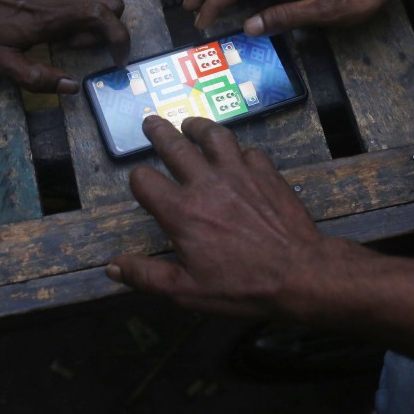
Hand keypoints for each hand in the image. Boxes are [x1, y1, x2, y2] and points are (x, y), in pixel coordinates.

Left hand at [0, 0, 129, 92]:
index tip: (115, 59)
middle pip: (113, 2)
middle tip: (76, 42)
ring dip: (100, 5)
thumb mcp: (1, 63)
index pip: (110, 22)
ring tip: (72, 22)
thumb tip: (71, 87)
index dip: (121, 43)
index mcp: (55, 16)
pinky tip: (69, 0)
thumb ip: (38, 78)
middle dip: (107, 26)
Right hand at [108, 116, 350, 317]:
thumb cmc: (241, 286)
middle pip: (174, 145)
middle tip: (152, 122)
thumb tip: (113, 266)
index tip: (141, 183)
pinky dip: (239, 150)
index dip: (137, 179)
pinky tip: (237, 155)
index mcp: (181, 212)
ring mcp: (238, 173)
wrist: (299, 273)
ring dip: (199, 127)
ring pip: (214, 135)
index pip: (144, 180)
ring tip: (191, 124)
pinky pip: (248, 150)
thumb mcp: (187, 291)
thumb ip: (147, 276)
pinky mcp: (266, 172)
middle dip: (159, 132)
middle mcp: (206, 183)